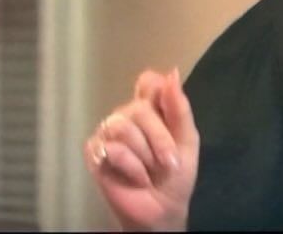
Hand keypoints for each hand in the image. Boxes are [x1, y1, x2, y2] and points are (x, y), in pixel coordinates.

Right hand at [85, 68, 199, 230]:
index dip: (158, 93)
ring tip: (150, 172)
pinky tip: (137, 178)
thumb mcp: (187, 141)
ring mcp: (108, 132)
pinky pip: (112, 149)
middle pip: (139, 107)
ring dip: (145, 156)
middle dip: (160, 139)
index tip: (169, 113)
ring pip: (123, 127)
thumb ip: (179, 109)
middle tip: (169, 162)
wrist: (162, 209)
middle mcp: (127, 115)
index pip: (148, 81)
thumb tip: (171, 74)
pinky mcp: (95, 151)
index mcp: (151, 108)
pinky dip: (132, 167)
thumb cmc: (175, 175)